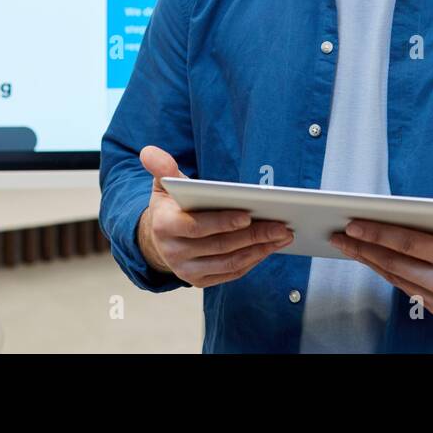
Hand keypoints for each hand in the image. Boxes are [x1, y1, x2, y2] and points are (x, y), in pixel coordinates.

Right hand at [136, 145, 294, 287]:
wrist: (159, 239)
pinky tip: (269, 247)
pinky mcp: (200, 281)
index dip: (223, 222)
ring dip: (260, 249)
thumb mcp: (163, 184)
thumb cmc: (170, 206)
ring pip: (230, 262)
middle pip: (221, 246)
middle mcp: (174, 253)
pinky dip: (253, 261)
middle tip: (281, 225)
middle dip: (254, 235)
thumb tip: (149, 151)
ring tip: (282, 235)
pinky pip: (231, 273)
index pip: (198, 227)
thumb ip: (162, 168)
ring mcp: (187, 270)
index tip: (248, 215)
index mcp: (164, 226)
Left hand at [328, 193, 432, 314]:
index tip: (353, 224)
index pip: (408, 244)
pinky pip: (404, 286)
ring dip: (368, 260)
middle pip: (395, 263)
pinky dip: (384, 271)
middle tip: (338, 235)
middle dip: (363, 248)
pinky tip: (369, 257)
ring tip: (347, 245)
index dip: (378, 233)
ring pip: (395, 277)